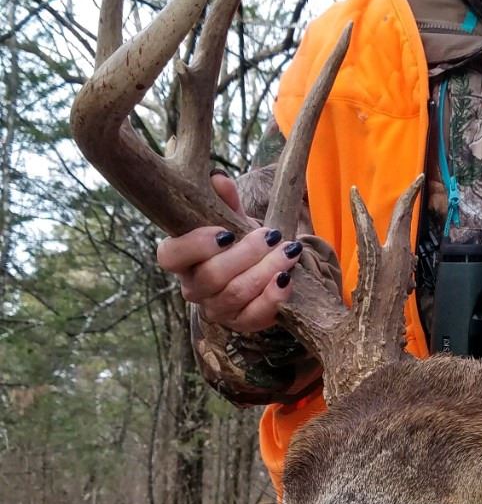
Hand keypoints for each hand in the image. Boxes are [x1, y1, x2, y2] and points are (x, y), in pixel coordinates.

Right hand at [156, 173, 301, 333]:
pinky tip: (287, 279)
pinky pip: (254, 316)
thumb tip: (218, 180)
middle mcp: (193, 287)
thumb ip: (225, 201)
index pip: (170, 257)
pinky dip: (273, 298)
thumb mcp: (232, 217)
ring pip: (236, 294)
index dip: (195, 246)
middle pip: (211, 276)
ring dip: (266, 270)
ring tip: (289, 251)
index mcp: (182, 258)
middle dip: (245, 254)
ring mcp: (215, 308)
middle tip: (271, 236)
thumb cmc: (238, 240)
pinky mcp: (240, 323)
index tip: (226, 233)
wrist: (260, 266)